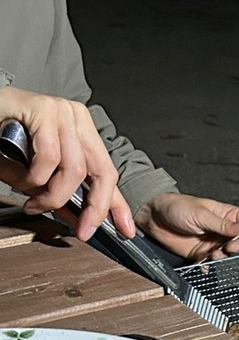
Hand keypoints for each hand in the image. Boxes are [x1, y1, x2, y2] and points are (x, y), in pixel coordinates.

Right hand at [0, 88, 134, 240]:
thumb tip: (79, 219)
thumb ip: (59, 192)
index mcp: (81, 131)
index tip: (125, 230)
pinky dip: (33, 178)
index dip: (118, 205)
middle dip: (95, 209)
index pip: (108, 172)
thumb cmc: (1, 136)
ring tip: (33, 202)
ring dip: (52, 196)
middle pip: (103, 172)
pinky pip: (49, 158)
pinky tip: (20, 179)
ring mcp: (62, 112)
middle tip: (81, 230)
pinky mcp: (44, 110)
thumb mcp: (37, 173)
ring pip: (75, 170)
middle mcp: (77, 119)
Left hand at [134, 193, 238, 260]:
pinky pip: (213, 262)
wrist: (154, 218)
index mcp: (226, 214)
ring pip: (230, 253)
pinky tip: (206, 260)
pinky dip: (212, 264)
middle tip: (230, 245)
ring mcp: (213, 242)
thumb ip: (223, 225)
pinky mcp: (202, 253)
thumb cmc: (177, 208)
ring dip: (225, 255)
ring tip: (215, 252)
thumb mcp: (202, 214)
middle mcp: (222, 229)